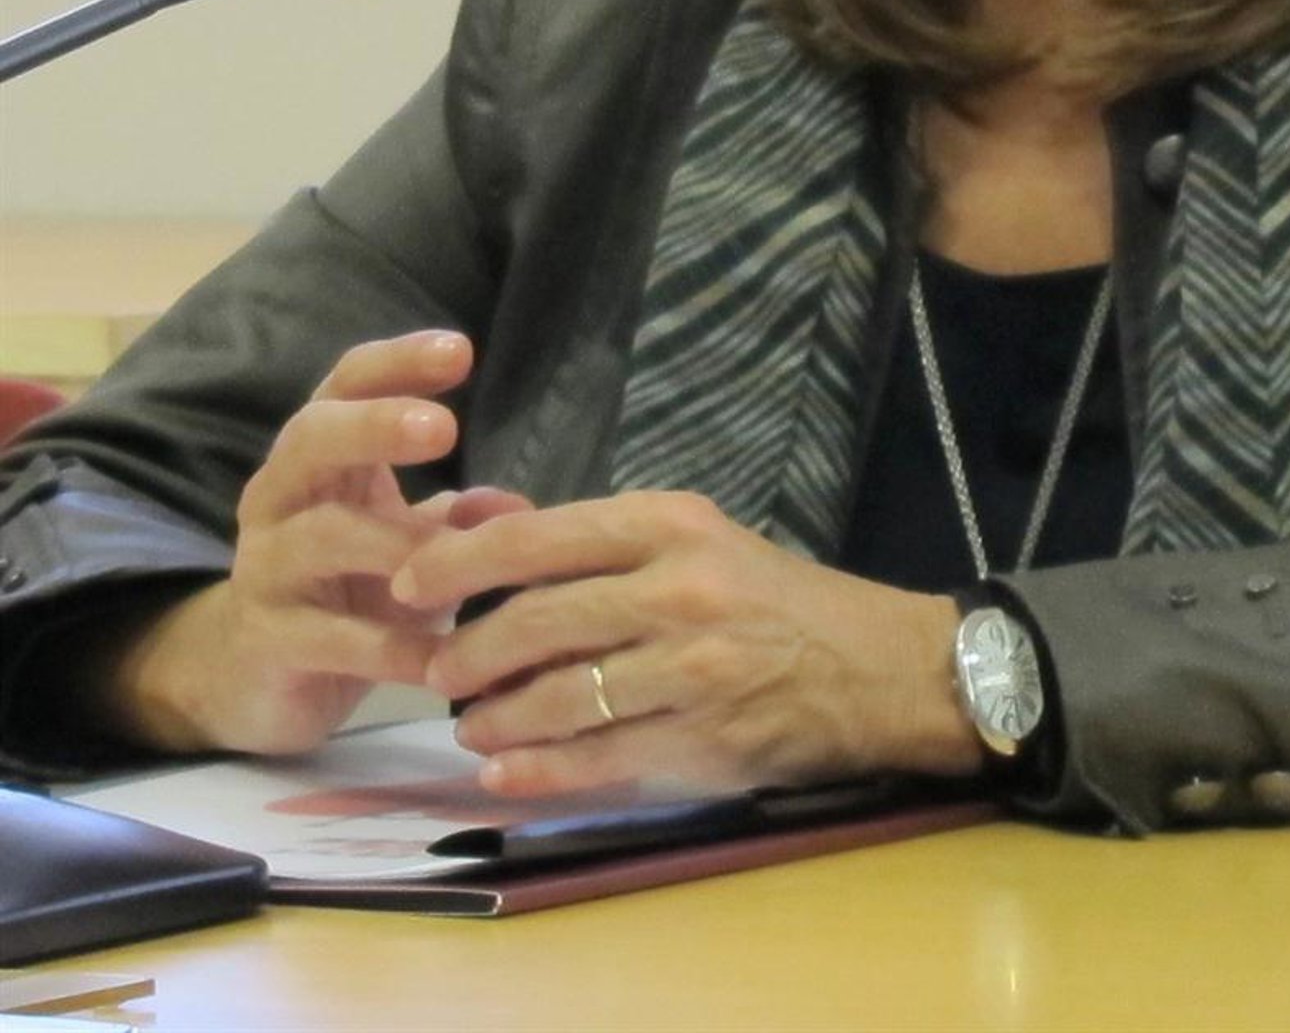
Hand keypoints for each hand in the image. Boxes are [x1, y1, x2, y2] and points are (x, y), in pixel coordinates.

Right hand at [101, 329, 526, 757]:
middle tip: (444, 428)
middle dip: (376, 425)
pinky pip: (326, 637)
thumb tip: (523, 509)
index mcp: (320, 456)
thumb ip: (455, 522)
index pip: (347, 383)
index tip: (460, 352)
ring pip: (320, 534)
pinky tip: (440, 664)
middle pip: (313, 436)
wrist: (252, 678)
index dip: (397, 363)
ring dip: (394, 546)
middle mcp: (281, 495)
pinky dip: (388, 648)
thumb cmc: (342, 586)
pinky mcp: (266, 639)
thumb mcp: (403, 544)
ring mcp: (266, 565)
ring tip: (454, 564)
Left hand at [394, 491, 982, 799]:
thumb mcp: (693, 539)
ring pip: (561, 694)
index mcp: (670, 524)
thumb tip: (482, 524)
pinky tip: (502, 771)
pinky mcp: (704, 739)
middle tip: (433, 671)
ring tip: (466, 725)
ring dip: (495, 716)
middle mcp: (679, 589)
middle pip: (539, 620)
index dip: (459, 564)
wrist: (876, 667)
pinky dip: (539, 769)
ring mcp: (693, 668)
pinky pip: (599, 758)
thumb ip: (594, 540)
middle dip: (468, 652)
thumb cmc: (773, 598)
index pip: (539, 539)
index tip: (407, 584)